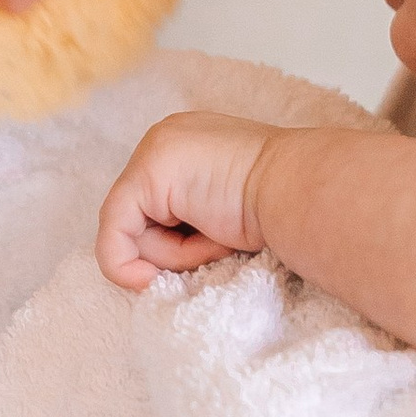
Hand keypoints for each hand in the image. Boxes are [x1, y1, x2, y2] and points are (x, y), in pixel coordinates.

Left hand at [97, 113, 275, 288]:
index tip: (206, 258)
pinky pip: (113, 237)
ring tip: (217, 240)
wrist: (303, 190)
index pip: (158, 205)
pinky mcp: (144, 176)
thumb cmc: (283, 207)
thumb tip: (155, 260)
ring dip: (172, 255)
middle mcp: (166, 139)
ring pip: (131, 230)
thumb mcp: (229, 210)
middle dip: (173, 249)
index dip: (174, 242)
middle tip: (219, 245)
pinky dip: (125, 267)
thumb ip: (196, 219)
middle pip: (140, 217)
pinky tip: (150, 277)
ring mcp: (154, 151)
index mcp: (191, 143)